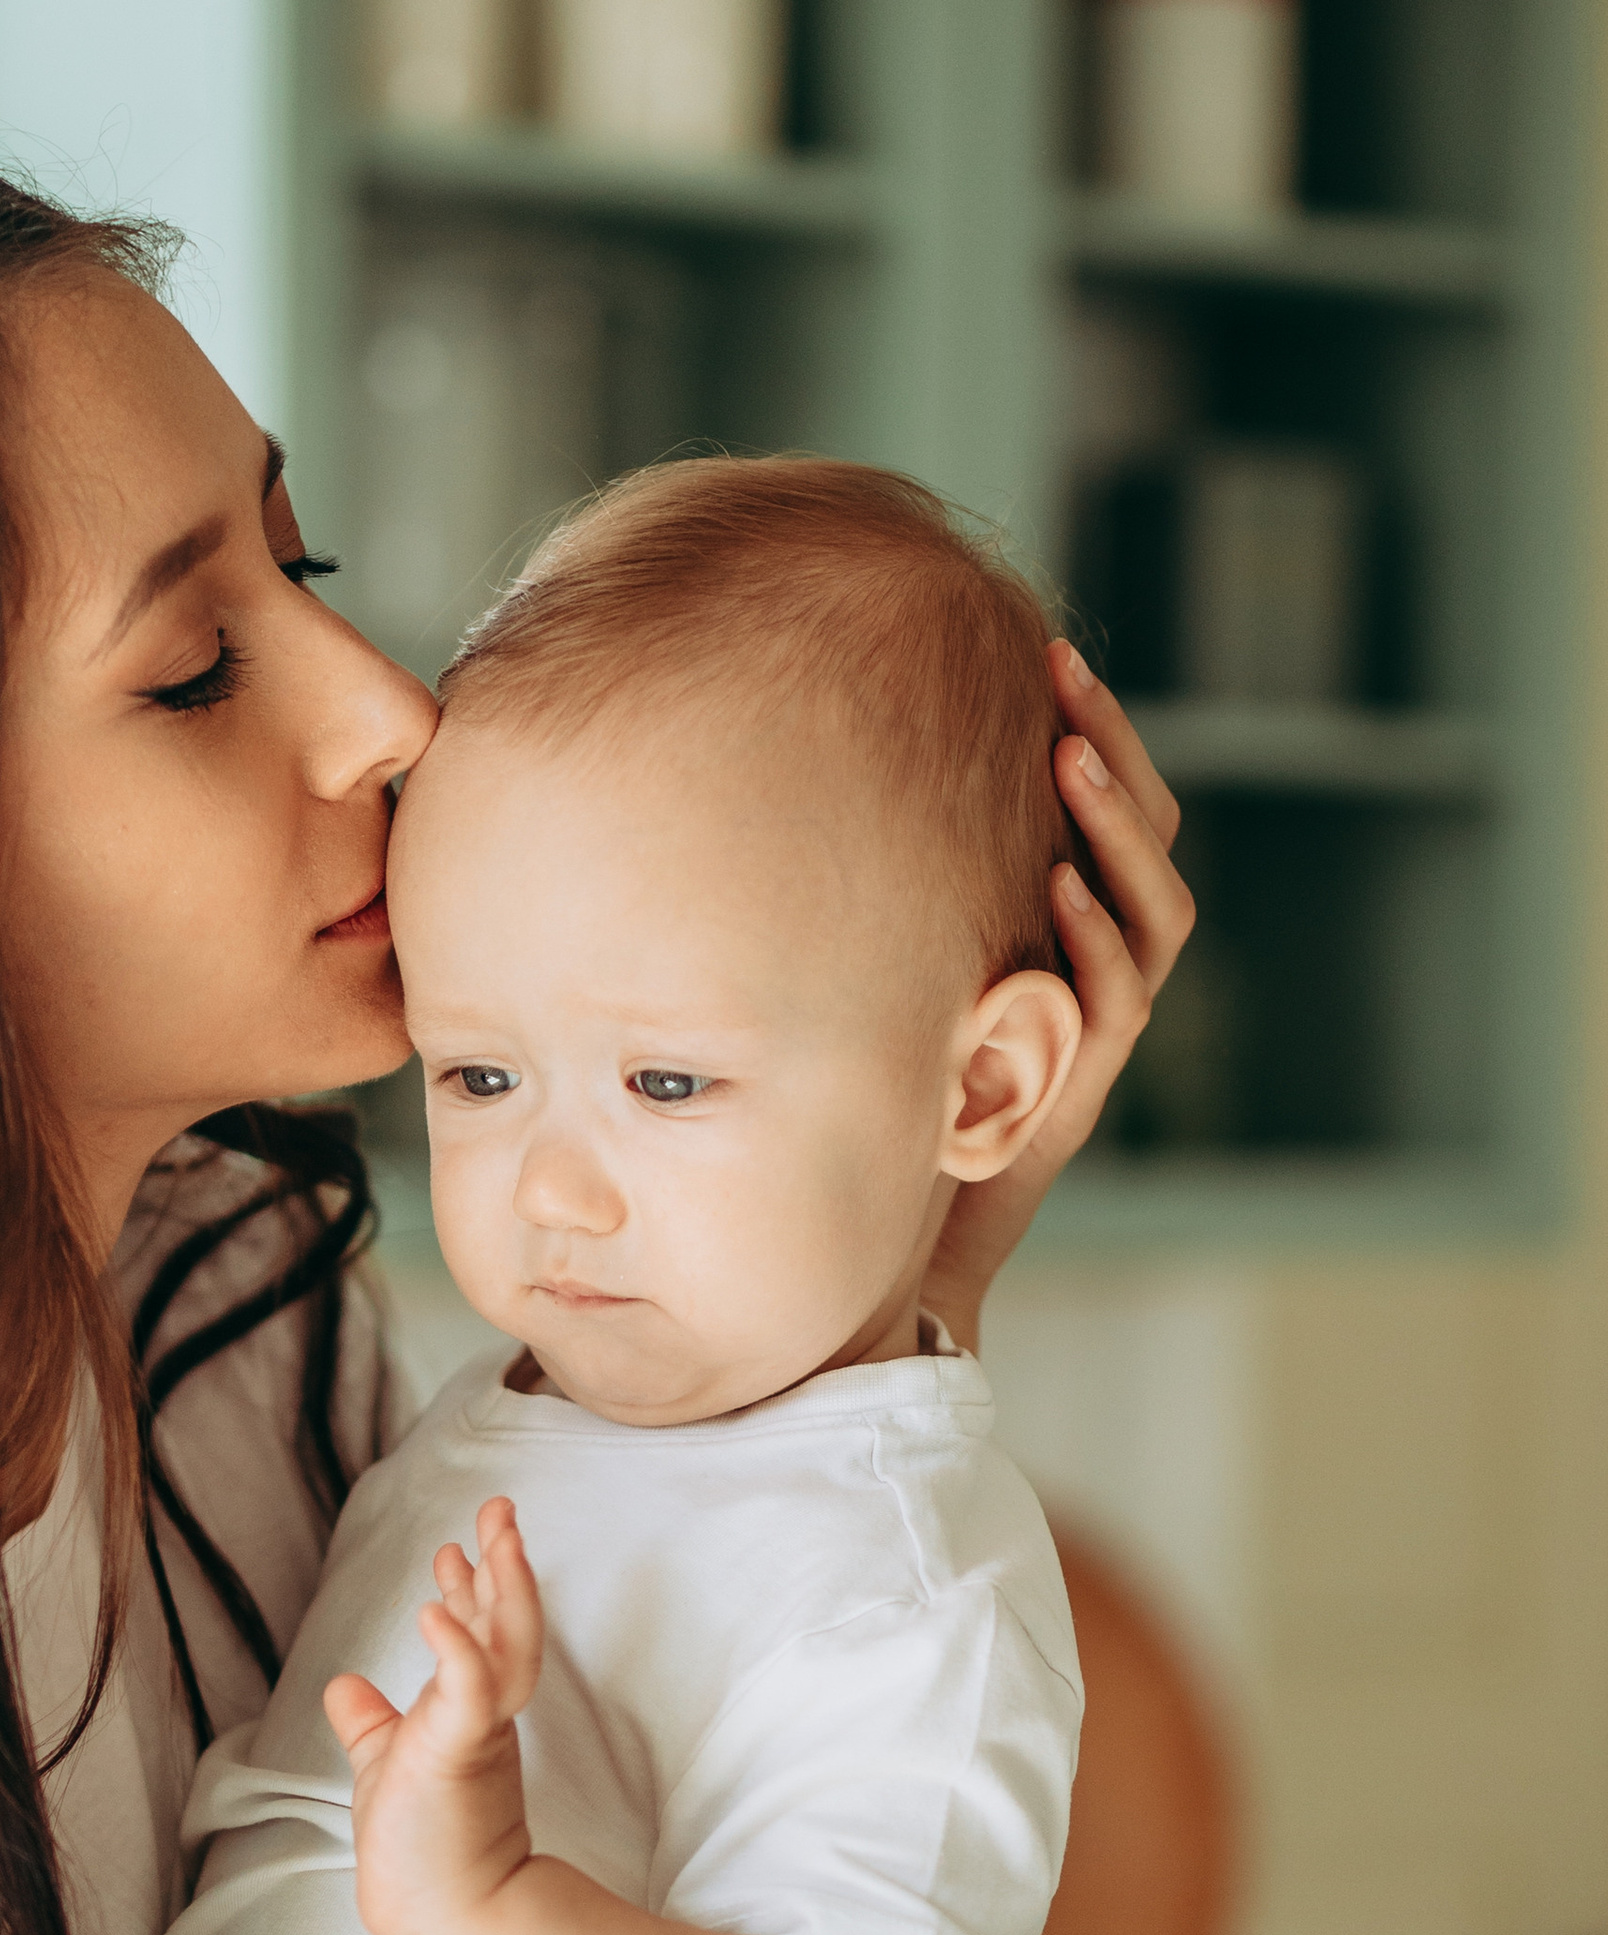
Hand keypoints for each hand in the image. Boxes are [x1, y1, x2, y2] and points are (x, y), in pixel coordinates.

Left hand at [324, 1494, 542, 1934]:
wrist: (441, 1916)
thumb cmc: (419, 1850)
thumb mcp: (383, 1764)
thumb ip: (370, 1723)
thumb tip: (344, 1685)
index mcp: (471, 1713)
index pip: (480, 1634)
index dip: (473, 1586)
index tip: (458, 1546)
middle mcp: (484, 1717)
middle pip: (507, 1626)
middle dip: (504, 1565)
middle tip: (498, 1508)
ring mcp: (478, 1734)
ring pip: (505, 1648)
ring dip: (502, 1589)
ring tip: (492, 1537)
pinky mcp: (463, 1756)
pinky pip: (470, 1694)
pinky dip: (456, 1651)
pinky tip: (435, 1611)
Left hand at [918, 643, 1191, 1353]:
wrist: (881, 1252)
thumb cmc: (864, 1103)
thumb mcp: (873, 978)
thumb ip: (877, 899)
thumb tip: (809, 771)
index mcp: (1058, 941)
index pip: (1111, 819)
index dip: (1098, 736)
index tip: (1049, 655)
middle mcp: (1088, 979)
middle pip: (1147, 846)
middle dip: (1115, 755)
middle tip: (1065, 678)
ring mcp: (1088, 1038)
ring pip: (1152, 918)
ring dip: (1113, 832)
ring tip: (1064, 760)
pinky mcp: (1070, 1097)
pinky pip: (1113, 1005)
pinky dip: (1094, 937)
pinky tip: (1056, 880)